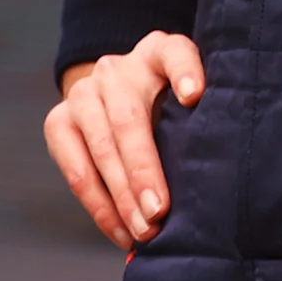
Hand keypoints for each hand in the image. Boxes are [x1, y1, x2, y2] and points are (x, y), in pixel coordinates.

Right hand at [44, 30, 204, 246]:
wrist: (112, 86)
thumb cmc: (166, 94)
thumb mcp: (187, 86)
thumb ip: (200, 104)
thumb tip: (224, 149)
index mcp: (157, 51)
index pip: (175, 54)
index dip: (186, 73)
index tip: (195, 96)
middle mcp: (115, 69)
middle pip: (129, 121)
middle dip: (143, 172)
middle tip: (159, 211)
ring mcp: (82, 94)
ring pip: (99, 152)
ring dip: (120, 198)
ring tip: (142, 230)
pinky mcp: (57, 122)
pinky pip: (76, 172)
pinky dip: (99, 207)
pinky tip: (119, 230)